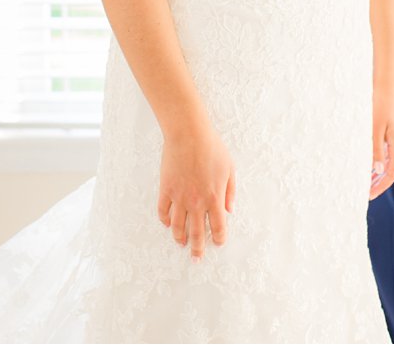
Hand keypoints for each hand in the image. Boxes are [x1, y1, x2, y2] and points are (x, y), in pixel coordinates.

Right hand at [158, 122, 235, 259]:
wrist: (188, 134)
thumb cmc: (211, 148)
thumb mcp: (229, 169)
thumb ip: (230, 192)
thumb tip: (229, 210)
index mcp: (215, 198)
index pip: (218, 227)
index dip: (218, 239)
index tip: (217, 243)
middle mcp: (197, 202)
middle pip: (196, 233)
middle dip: (197, 248)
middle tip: (196, 257)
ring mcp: (179, 196)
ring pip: (178, 225)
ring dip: (179, 237)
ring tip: (180, 243)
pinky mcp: (165, 189)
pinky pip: (163, 210)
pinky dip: (165, 220)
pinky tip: (167, 223)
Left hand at [369, 80, 393, 198]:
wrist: (386, 84)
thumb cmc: (379, 104)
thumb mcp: (374, 128)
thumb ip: (375, 150)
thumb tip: (377, 171)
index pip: (391, 174)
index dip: (380, 186)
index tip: (368, 195)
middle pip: (390, 170)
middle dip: (378, 182)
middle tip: (363, 192)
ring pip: (388, 162)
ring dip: (377, 173)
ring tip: (363, 182)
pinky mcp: (392, 132)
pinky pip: (385, 152)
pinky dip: (377, 160)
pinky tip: (366, 163)